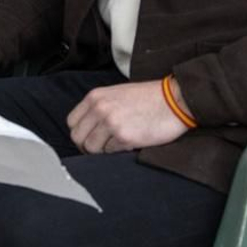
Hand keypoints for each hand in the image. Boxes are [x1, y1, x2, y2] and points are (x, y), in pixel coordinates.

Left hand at [67, 80, 190, 153]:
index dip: (80, 133)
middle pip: (77, 138)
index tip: (89, 138)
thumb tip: (87, 128)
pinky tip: (130, 143)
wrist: (174, 100)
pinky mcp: (125, 137)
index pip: (72, 122)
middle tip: (101, 148)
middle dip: (87, 146)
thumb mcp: (115, 94)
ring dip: (103, 150)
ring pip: (92, 148)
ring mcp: (111, 123)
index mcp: (95, 97)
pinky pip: (110, 152)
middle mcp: (100, 109)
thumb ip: (98, 107)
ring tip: (117, 144)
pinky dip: (118, 151)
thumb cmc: (148, 98)